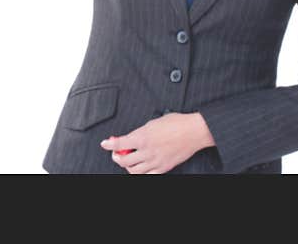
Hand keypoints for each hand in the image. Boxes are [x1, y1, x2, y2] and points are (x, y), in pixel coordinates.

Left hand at [99, 112, 213, 173]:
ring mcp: (155, 161)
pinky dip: (141, 173)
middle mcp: (147, 151)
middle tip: (117, 153)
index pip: (119, 144)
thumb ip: (140, 131)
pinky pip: (148, 176)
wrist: (193, 131)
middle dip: (117, 157)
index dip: (109, 144)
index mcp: (143, 137)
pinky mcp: (164, 167)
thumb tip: (131, 137)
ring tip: (128, 161)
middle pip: (123, 160)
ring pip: (134, 171)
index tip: (104, 144)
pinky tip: (141, 168)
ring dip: (127, 167)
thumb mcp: (153, 122)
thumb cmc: (176, 123)